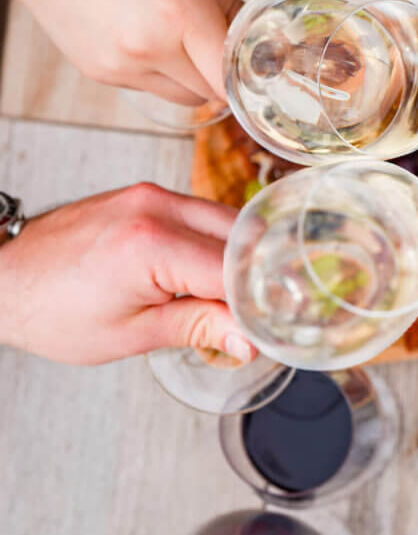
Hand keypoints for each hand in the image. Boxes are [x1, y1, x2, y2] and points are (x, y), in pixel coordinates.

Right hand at [0, 0, 239, 103]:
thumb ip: (229, 0)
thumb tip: (256, 37)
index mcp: (177, 10)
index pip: (231, 74)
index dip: (251, 75)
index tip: (260, 66)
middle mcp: (148, 47)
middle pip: (212, 90)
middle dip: (223, 70)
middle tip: (218, 39)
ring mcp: (121, 66)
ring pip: (185, 97)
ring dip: (195, 76)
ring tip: (179, 35)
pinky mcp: (101, 74)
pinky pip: (152, 88)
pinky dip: (161, 71)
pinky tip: (146, 34)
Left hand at [0, 183, 255, 365]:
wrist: (4, 280)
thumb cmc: (52, 311)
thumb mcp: (131, 334)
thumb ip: (199, 329)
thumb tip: (249, 339)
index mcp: (150, 244)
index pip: (234, 271)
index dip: (259, 300)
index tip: (273, 324)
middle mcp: (155, 207)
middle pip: (242, 235)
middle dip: (260, 274)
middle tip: (268, 311)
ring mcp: (151, 195)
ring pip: (227, 221)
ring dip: (241, 257)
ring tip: (237, 297)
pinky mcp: (147, 195)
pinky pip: (202, 214)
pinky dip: (217, 243)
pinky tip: (214, 273)